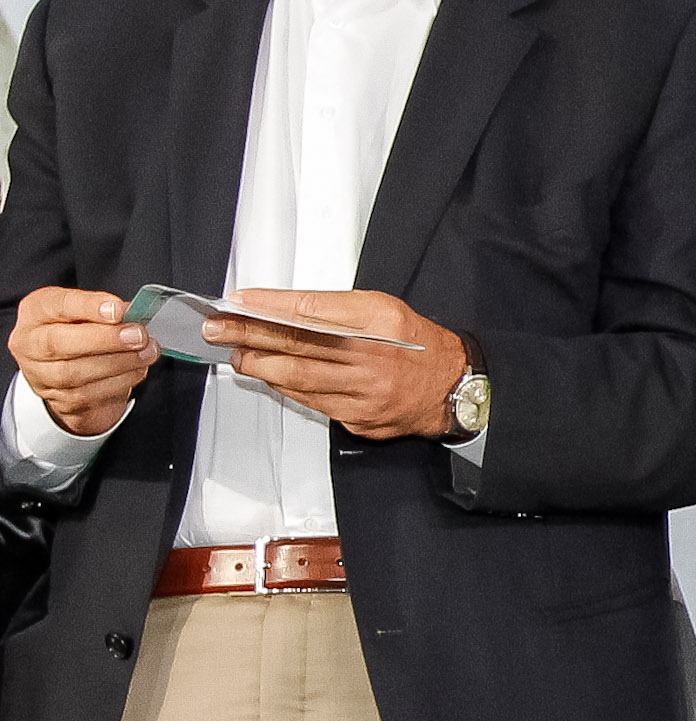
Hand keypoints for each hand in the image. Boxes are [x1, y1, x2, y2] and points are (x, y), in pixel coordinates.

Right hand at [9, 287, 153, 437]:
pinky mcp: (59, 399)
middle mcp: (30, 343)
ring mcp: (41, 375)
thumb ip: (105, 309)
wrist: (71, 369)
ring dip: (119, 362)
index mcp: (35, 312)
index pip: (56, 305)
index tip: (119, 309)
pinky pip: (89, 394)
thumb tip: (132, 314)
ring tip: (147, 352)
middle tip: (138, 335)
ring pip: (74, 373)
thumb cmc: (80, 330)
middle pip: (57, 343)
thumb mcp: (87, 310)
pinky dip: (120, 381)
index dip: (88, 307)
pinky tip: (138, 370)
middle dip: (104, 339)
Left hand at [208, 291, 464, 438]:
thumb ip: (336, 309)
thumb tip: (280, 310)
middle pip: (298, 345)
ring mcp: (366, 393)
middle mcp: (374, 358)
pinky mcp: (359, 418)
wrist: (451, 388)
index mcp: (381, 322)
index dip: (270, 306)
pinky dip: (286, 387)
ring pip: (298, 378)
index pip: (313, 310)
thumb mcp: (383, 310)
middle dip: (250, 335)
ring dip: (260, 365)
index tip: (240, 301)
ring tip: (237, 354)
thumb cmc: (415, 345)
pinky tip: (271, 377)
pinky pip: (311, 401)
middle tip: (219, 329)